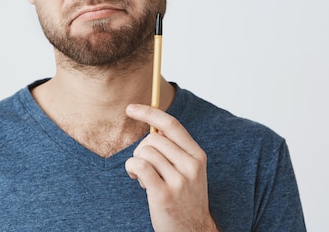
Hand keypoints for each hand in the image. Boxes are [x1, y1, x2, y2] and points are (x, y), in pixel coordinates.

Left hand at [125, 104, 218, 231]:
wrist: (192, 230)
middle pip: (153, 138)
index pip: (172, 124)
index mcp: (197, 155)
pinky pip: (139, 166)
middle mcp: (190, 165)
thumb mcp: (189, 170)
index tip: (131, 108)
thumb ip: (175, 149)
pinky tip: (138, 179)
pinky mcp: (164, 195)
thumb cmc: (185, 198)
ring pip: (145, 152)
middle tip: (145, 165)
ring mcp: (179, 181)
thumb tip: (153, 124)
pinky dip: (132, 168)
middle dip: (142, 148)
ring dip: (137, 162)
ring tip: (144, 177)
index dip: (150, 112)